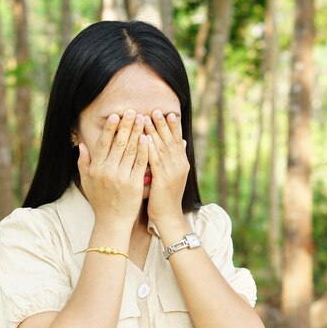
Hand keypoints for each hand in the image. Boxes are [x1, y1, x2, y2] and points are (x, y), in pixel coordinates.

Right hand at [77, 110, 147, 229]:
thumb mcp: (86, 182)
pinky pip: (141, 163)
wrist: (112, 222)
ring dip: (137, 133)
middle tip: (133, 111)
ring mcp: (122, 177)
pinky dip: (144, 150)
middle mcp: (108, 171)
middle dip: (126, 125)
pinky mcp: (135, 184)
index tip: (116, 116)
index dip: (110, 129)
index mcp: (96, 169)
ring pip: (131, 150)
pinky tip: (148, 138)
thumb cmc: (99, 201)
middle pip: (119, 143)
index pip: (103, 144)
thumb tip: (81, 145)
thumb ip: (83, 163)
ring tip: (143, 120)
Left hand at [144, 109, 188, 225]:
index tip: (167, 113)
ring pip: (162, 147)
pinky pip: (155, 160)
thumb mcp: (173, 175)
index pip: (177, 140)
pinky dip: (149, 147)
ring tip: (146, 118)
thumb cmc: (166, 197)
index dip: (172, 126)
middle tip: (156, 110)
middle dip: (163, 125)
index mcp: (182, 163)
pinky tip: (143, 137)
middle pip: (170, 140)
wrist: (169, 217)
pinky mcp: (163, 180)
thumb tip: (182, 142)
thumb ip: (175, 159)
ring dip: (154, 132)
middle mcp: (179, 165)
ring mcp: (172, 172)